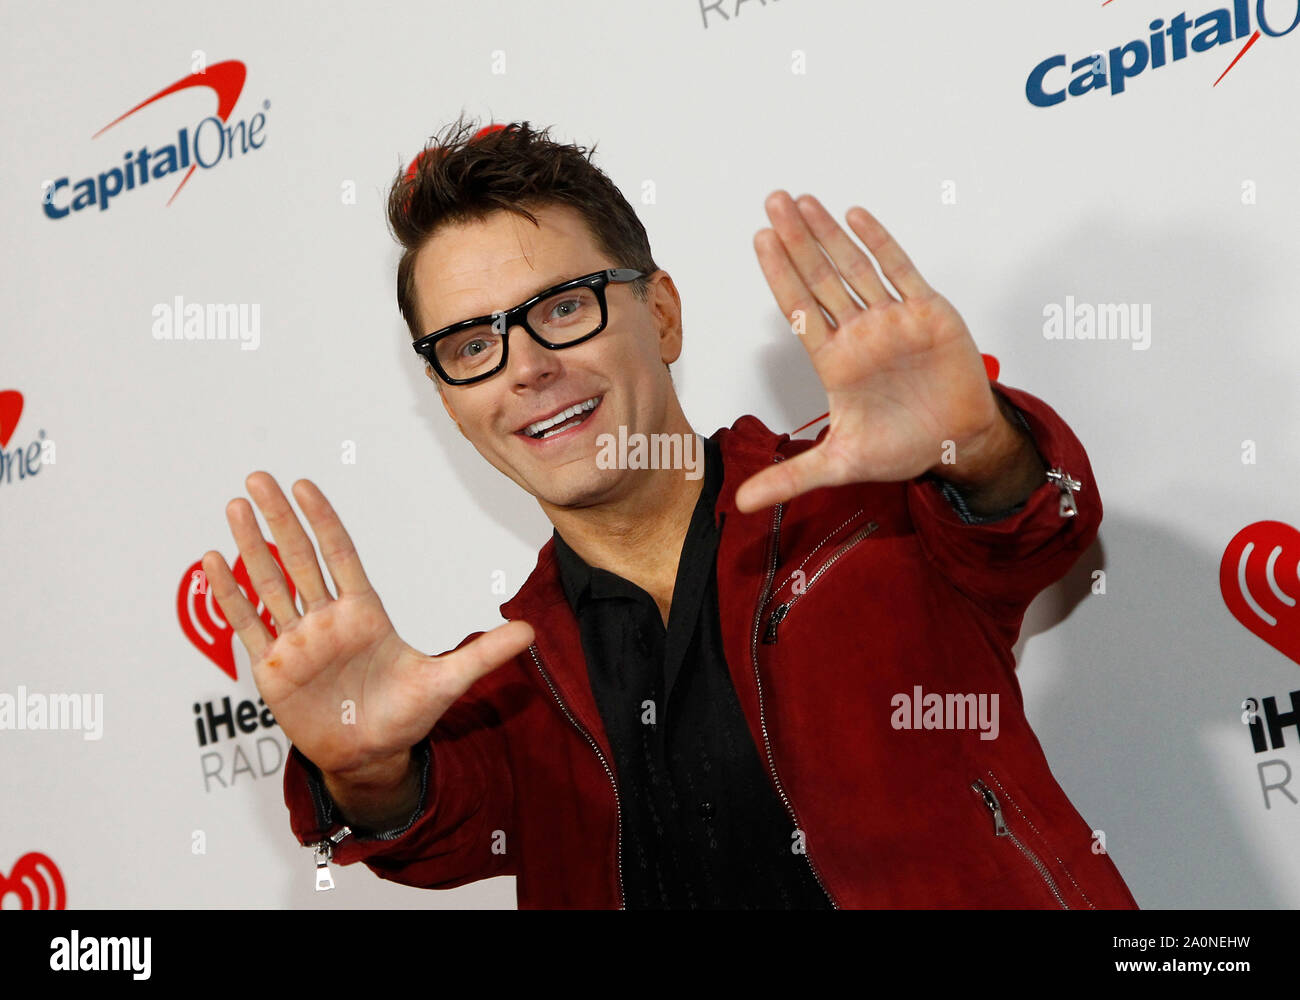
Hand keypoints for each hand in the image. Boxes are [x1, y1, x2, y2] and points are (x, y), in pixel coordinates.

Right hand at [203, 473, 533, 785]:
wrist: (371, 756)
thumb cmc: (406, 715)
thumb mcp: (447, 682)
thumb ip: (484, 654)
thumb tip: (531, 632)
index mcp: (364, 613)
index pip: (340, 555)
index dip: (322, 520)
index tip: (304, 486)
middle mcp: (327, 619)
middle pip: (299, 558)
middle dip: (279, 519)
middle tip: (258, 477)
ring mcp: (297, 641)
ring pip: (270, 583)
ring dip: (252, 546)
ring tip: (235, 506)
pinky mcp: (273, 668)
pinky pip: (249, 624)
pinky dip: (231, 595)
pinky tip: (213, 562)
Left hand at [735, 192, 1005, 512]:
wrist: (958, 445)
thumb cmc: (902, 447)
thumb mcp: (839, 464)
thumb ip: (791, 477)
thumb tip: (743, 503)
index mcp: (835, 361)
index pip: (800, 308)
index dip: (780, 275)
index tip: (759, 240)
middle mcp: (859, 333)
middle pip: (820, 278)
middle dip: (796, 240)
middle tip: (772, 201)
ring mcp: (892, 319)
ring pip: (854, 267)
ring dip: (829, 234)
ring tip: (803, 201)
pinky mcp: (928, 313)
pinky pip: (901, 271)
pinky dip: (879, 243)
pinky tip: (856, 217)